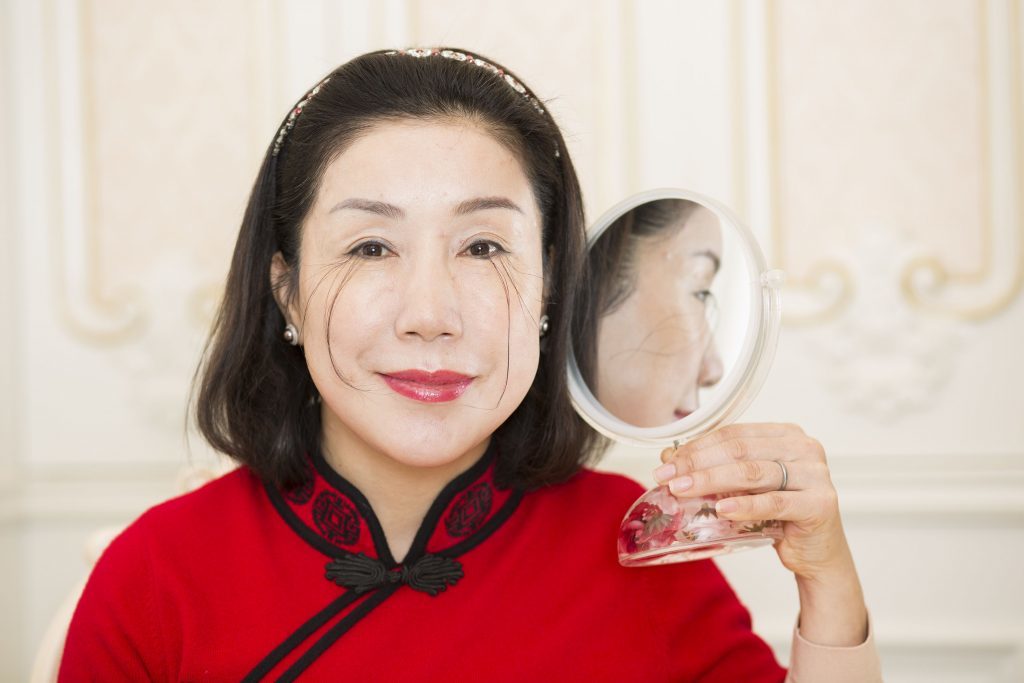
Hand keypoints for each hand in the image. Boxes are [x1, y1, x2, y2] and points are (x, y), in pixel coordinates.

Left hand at [654, 422, 845, 580]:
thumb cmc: (780, 516)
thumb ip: (716, 469)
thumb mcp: (745, 487)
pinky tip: (722, 510)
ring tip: (682, 490)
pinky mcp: (820, 504)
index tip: (668, 462)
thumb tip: (669, 458)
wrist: (817, 553)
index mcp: (785, 434)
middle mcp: (804, 448)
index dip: (697, 447)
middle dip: (697, 463)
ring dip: (711, 481)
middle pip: (740, 450)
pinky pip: (774, 503)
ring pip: (753, 473)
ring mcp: (815, 474)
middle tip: (667, 477)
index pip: (733, 433)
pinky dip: (745, 506)